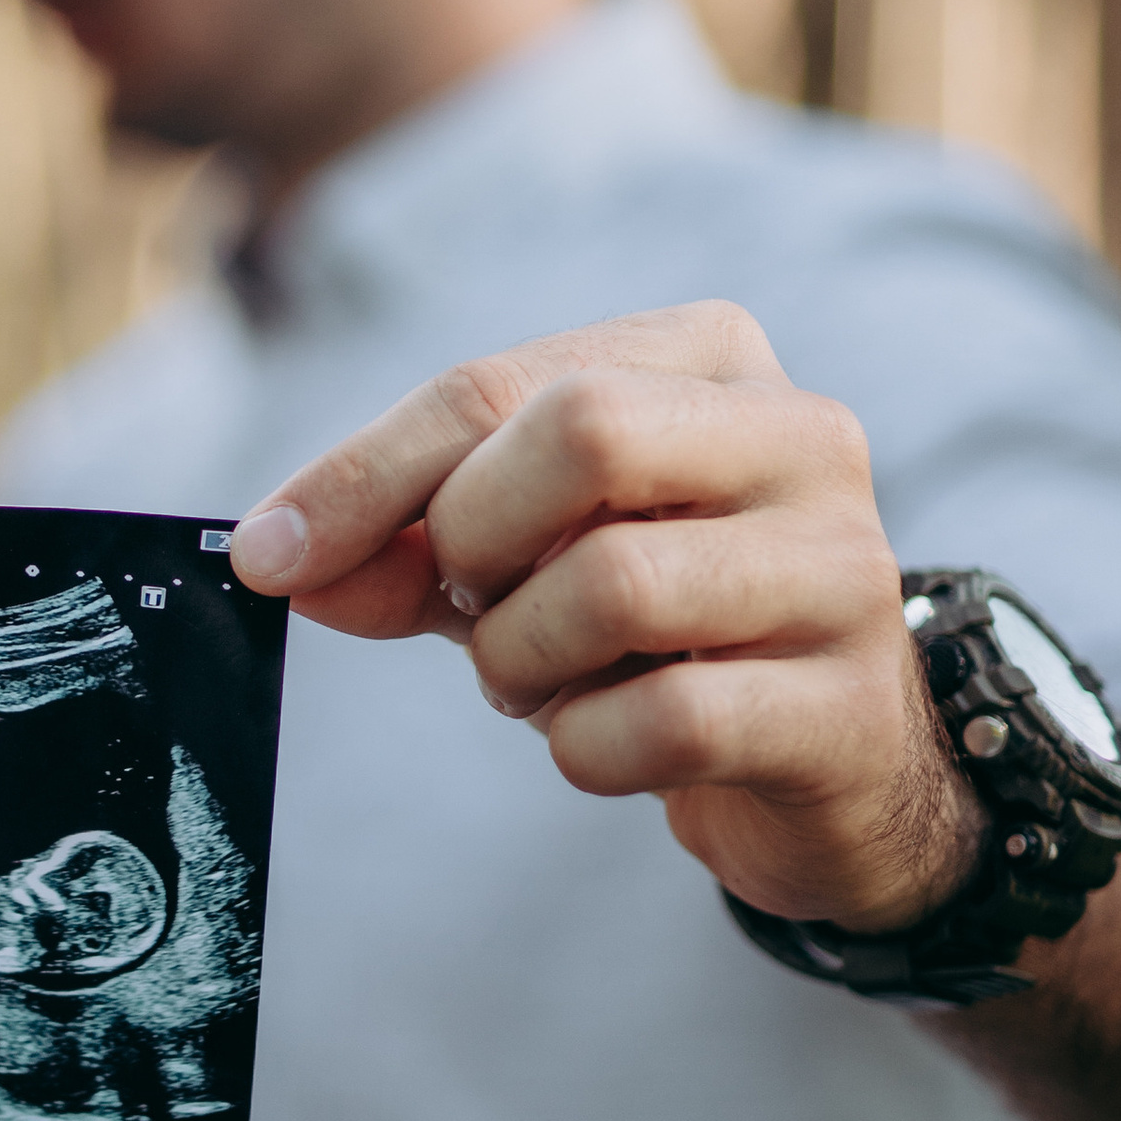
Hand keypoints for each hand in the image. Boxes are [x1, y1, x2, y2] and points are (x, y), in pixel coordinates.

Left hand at [230, 300, 981, 933]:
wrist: (826, 761)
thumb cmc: (655, 626)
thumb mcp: (515, 558)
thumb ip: (401, 541)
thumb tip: (278, 555)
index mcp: (709, 359)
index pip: (499, 385)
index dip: (365, 475)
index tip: (270, 555)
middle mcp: (800, 436)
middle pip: (579, 433)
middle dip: (474, 541)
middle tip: (474, 607)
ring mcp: (843, 570)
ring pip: (613, 584)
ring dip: (520, 661)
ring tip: (543, 681)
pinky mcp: (849, 707)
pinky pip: (664, 720)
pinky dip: (585, 750)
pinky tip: (607, 744)